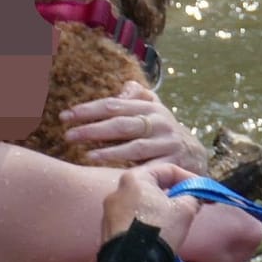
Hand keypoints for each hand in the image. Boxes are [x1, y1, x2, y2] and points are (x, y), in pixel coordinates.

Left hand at [62, 82, 208, 170]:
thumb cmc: (164, 131)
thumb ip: (138, 96)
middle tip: (68, 135)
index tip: (65, 116)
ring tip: (87, 155)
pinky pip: (148, 168)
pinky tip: (113, 174)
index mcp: (149, 107)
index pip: (113, 105)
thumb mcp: (154, 109)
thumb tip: (123, 87)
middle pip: (120, 125)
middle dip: (92, 129)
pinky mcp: (172, 163)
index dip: (88, 110)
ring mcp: (166, 143)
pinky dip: (132, 171)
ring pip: (134, 147)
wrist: (195, 154)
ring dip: (109, 152)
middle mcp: (158, 122)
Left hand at [101, 161, 202, 246]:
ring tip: (174, 222)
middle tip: (190, 205)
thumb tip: (194, 198)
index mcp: (135, 178)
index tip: (203, 190)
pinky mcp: (108, 230)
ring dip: (160, 209)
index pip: (168, 170)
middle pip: (153, 187)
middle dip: (174, 195)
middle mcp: (117, 190)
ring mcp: (109, 211)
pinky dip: (147, 222)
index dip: (189, 179)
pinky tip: (157, 234)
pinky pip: (132, 220)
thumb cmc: (158, 229)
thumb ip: (193, 197)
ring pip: (142, 204)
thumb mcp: (185, 210)